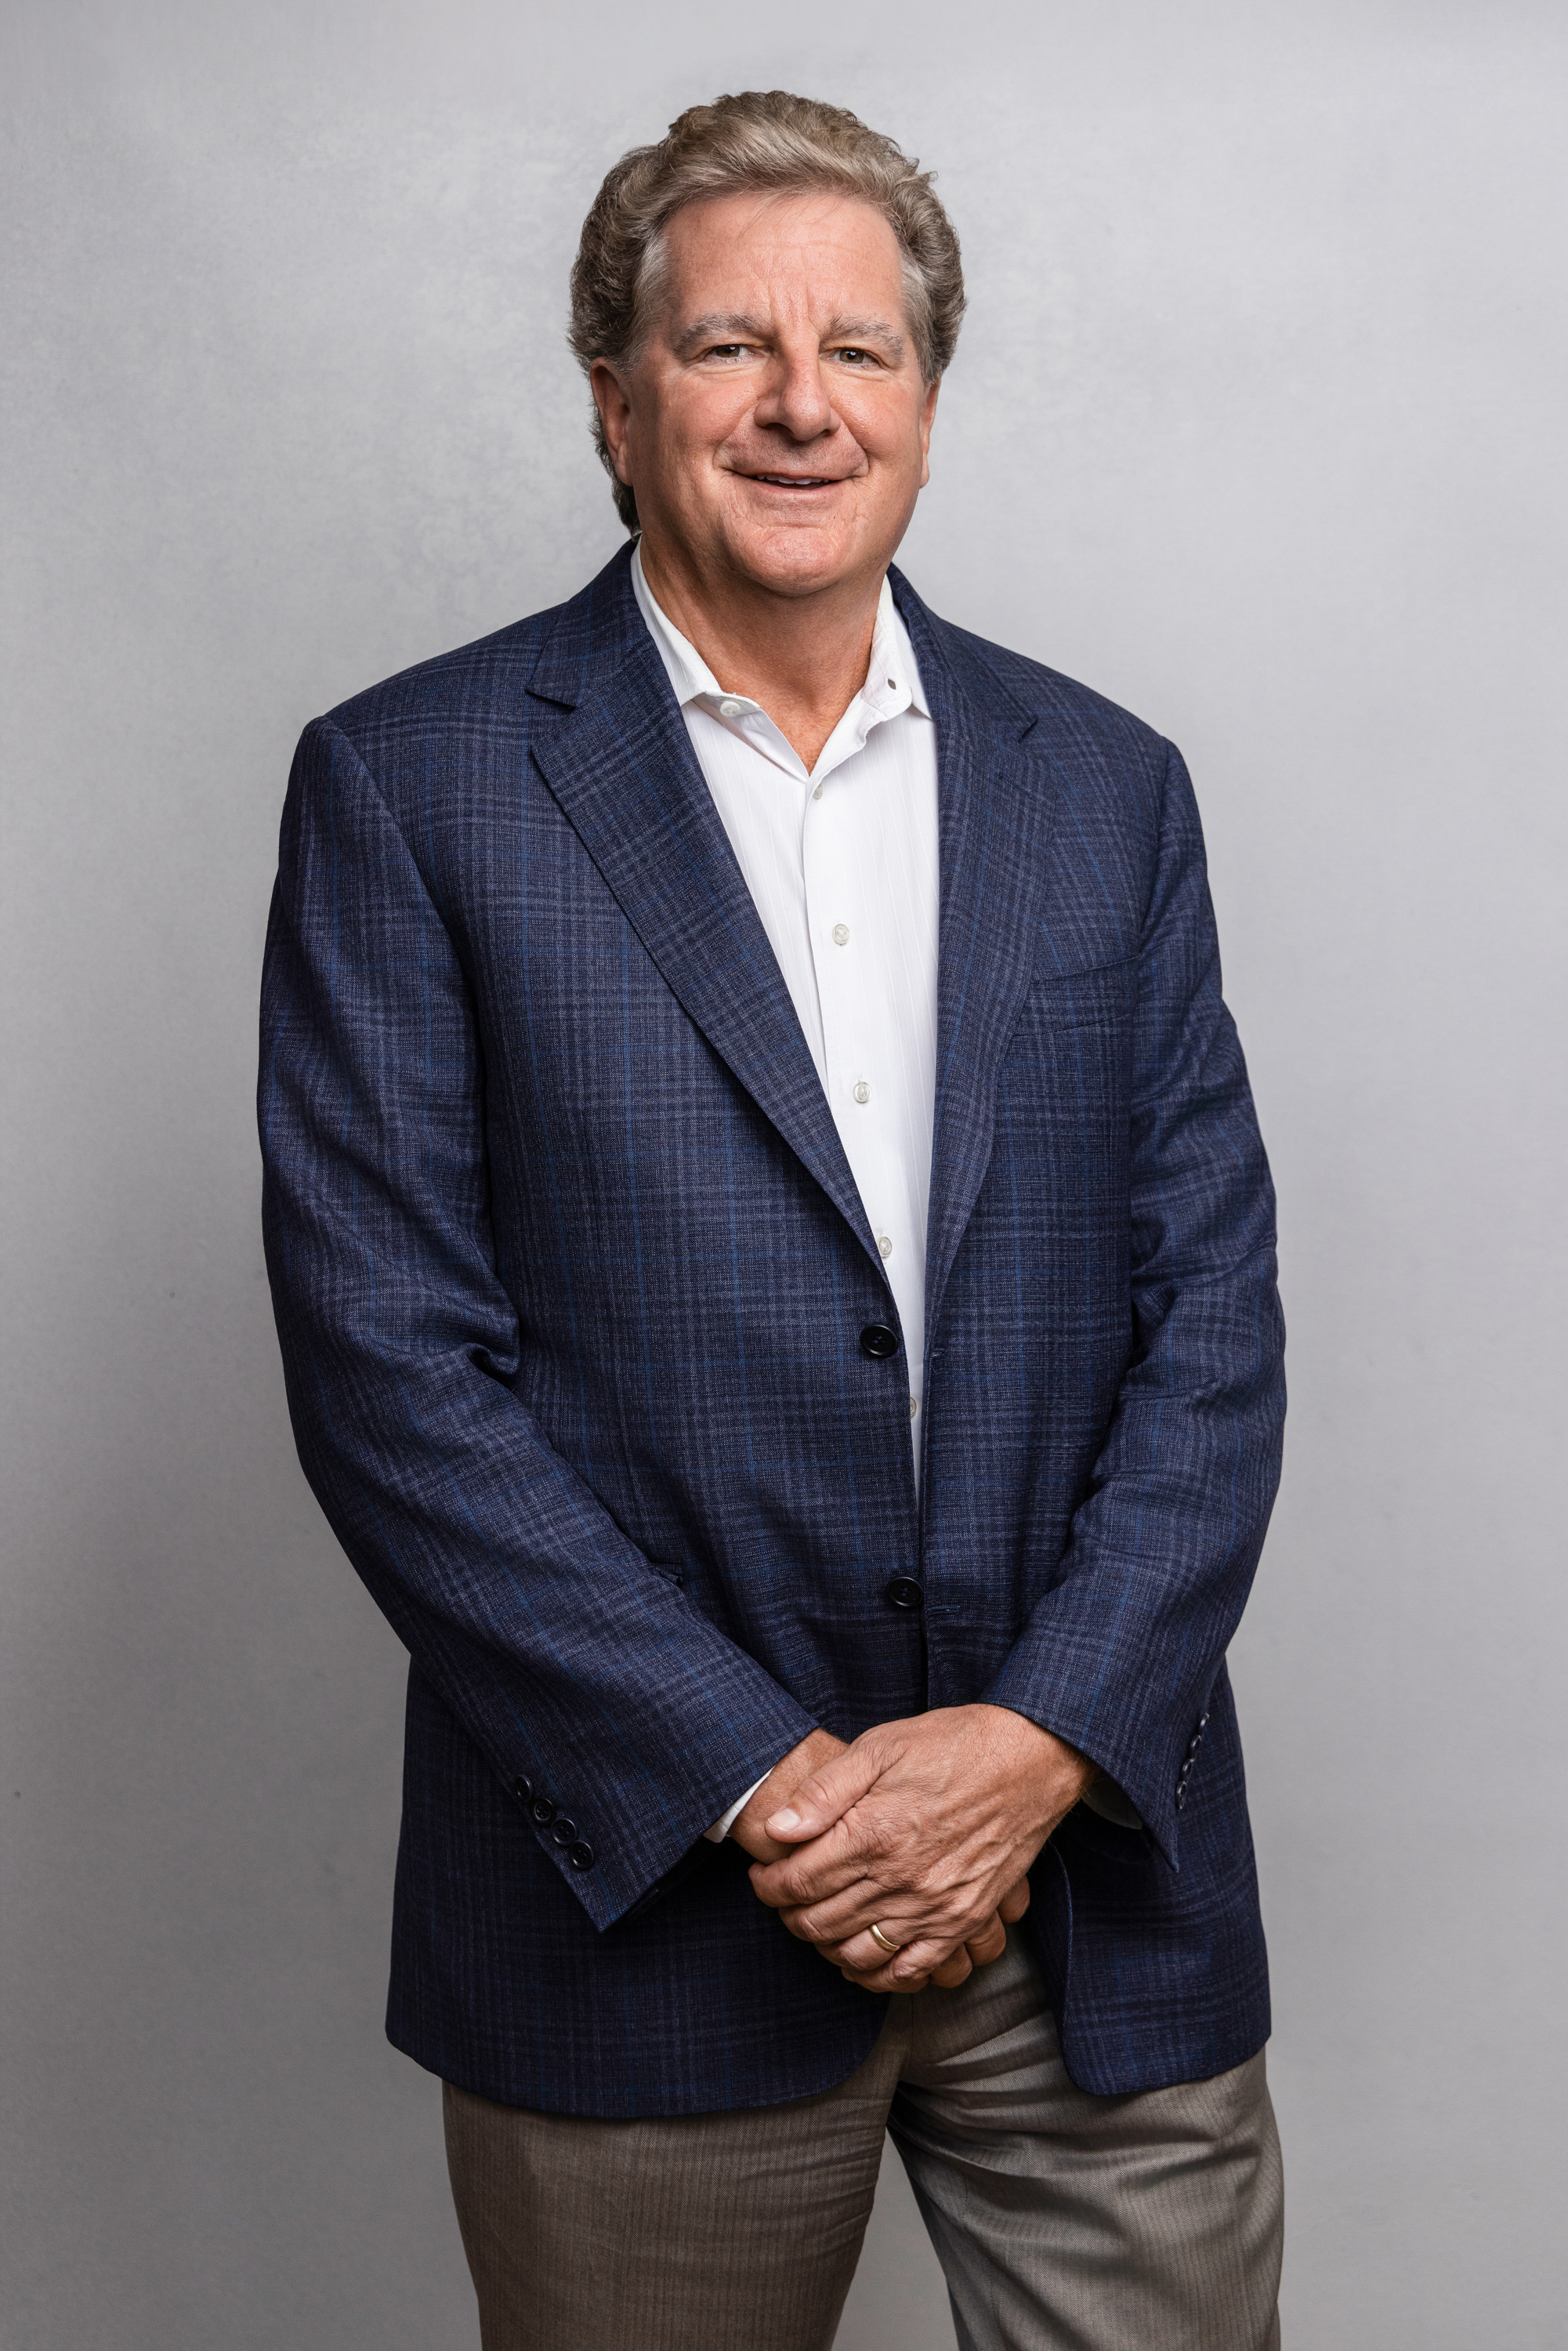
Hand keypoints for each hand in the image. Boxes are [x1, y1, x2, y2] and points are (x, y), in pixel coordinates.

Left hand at [747, 1705, 1095, 1990]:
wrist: (1030, 1760)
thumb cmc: (952, 1744)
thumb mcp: (880, 1746)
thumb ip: (825, 1791)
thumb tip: (778, 1829)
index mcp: (874, 1833)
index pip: (797, 1881)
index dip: (768, 1885)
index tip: (762, 1876)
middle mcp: (902, 1879)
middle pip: (820, 1922)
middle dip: (789, 1914)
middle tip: (783, 1897)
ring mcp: (935, 1907)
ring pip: (857, 1954)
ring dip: (825, 1945)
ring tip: (817, 1921)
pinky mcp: (963, 1921)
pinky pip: (910, 1972)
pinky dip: (877, 1974)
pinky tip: (861, 1956)